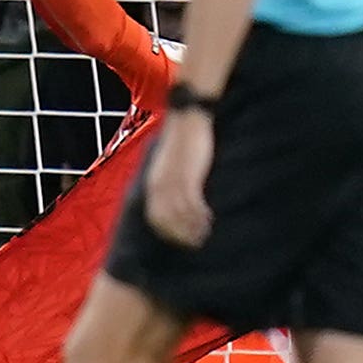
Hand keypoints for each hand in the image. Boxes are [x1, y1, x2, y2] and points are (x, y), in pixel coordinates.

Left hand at [142, 108, 213, 247]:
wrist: (187, 119)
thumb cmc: (181, 143)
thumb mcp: (168, 166)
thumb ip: (168, 183)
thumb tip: (174, 201)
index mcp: (152, 183)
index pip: (154, 218)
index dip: (167, 233)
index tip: (180, 241)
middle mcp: (159, 184)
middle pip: (166, 221)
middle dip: (180, 236)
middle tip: (195, 242)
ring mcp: (173, 180)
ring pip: (180, 215)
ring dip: (193, 228)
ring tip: (204, 233)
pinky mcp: (188, 175)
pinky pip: (192, 203)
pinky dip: (200, 216)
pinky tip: (209, 219)